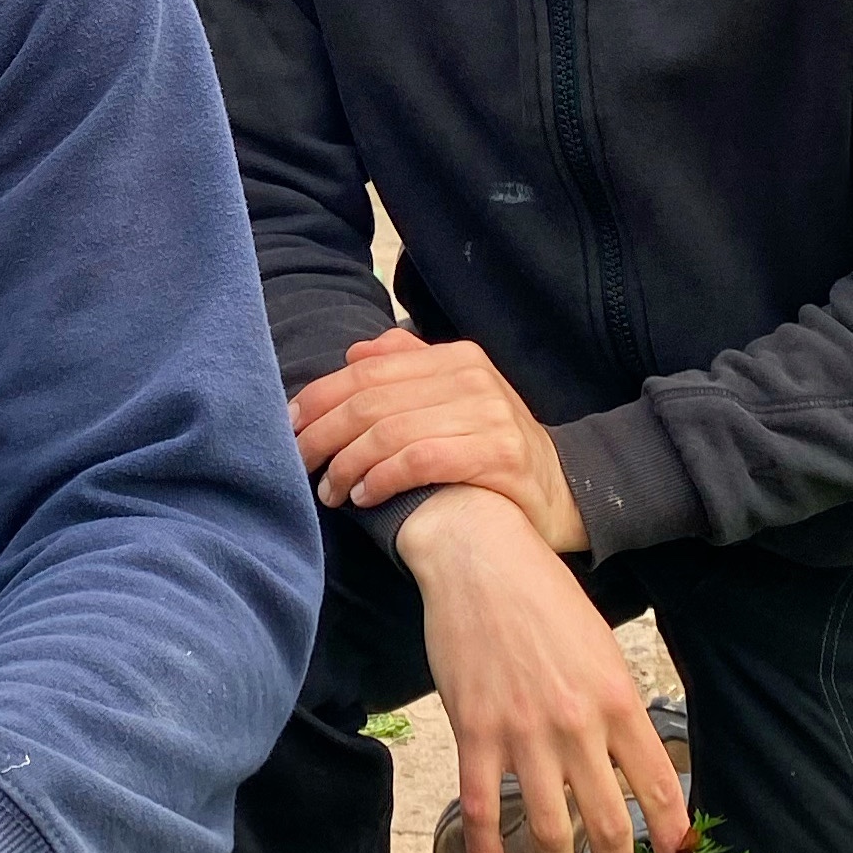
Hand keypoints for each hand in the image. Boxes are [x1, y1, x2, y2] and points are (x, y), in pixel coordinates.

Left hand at [292, 330, 588, 552]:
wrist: (565, 491)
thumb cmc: (492, 448)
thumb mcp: (454, 400)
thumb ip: (407, 371)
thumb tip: (354, 355)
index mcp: (455, 357)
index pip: (367, 371)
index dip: (319, 398)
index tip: (288, 427)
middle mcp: (471, 378)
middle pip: (372, 402)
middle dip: (323, 435)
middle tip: (299, 464)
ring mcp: (489, 415)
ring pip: (390, 432)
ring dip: (347, 465)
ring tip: (329, 491)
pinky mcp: (499, 455)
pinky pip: (421, 461)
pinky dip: (382, 479)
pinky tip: (364, 497)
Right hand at [403, 487, 691, 852]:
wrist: (481, 558)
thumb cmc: (545, 597)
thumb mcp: (601, 646)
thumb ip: (616, 703)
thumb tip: (630, 759)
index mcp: (618, 699)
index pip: (657, 786)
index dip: (672, 837)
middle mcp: (578, 724)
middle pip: (607, 822)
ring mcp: (524, 732)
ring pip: (548, 827)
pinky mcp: (475, 731)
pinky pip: (482, 808)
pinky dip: (489, 851)